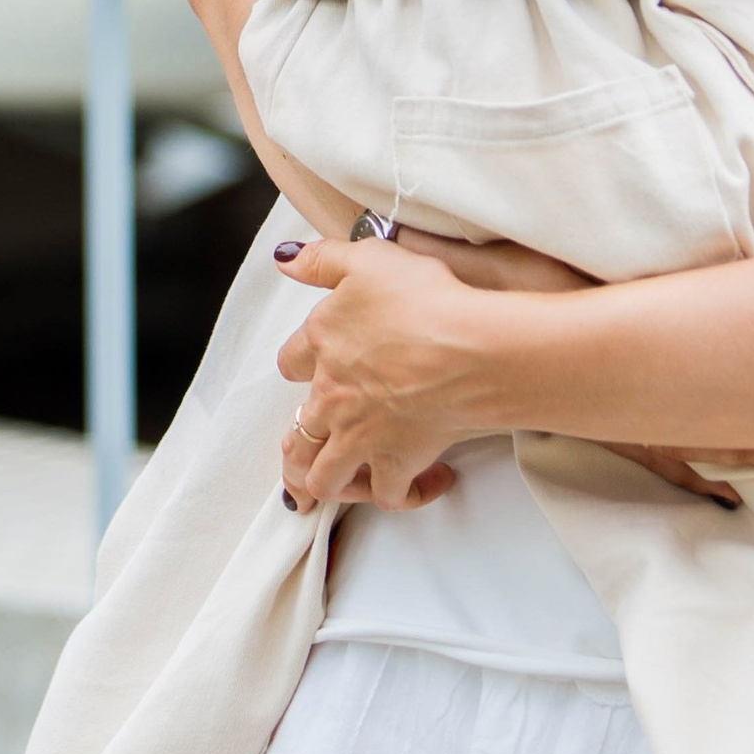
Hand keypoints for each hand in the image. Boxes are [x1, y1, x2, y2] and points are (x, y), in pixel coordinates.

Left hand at [275, 235, 516, 510]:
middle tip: (328, 437)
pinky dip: (405, 493)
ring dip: (332, 481)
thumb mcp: (369, 259)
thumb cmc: (424, 301)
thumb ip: (324, 260)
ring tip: (352, 477)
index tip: (316, 365)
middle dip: (307, 438)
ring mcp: (360, 436)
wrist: (466, 348)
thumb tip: (287, 262)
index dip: (302, 363)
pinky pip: (389, 494)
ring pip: (324, 477)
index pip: (291, 361)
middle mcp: (332, 397)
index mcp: (322, 346)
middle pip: (300, 430)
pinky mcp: (397, 462)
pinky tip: (428, 479)